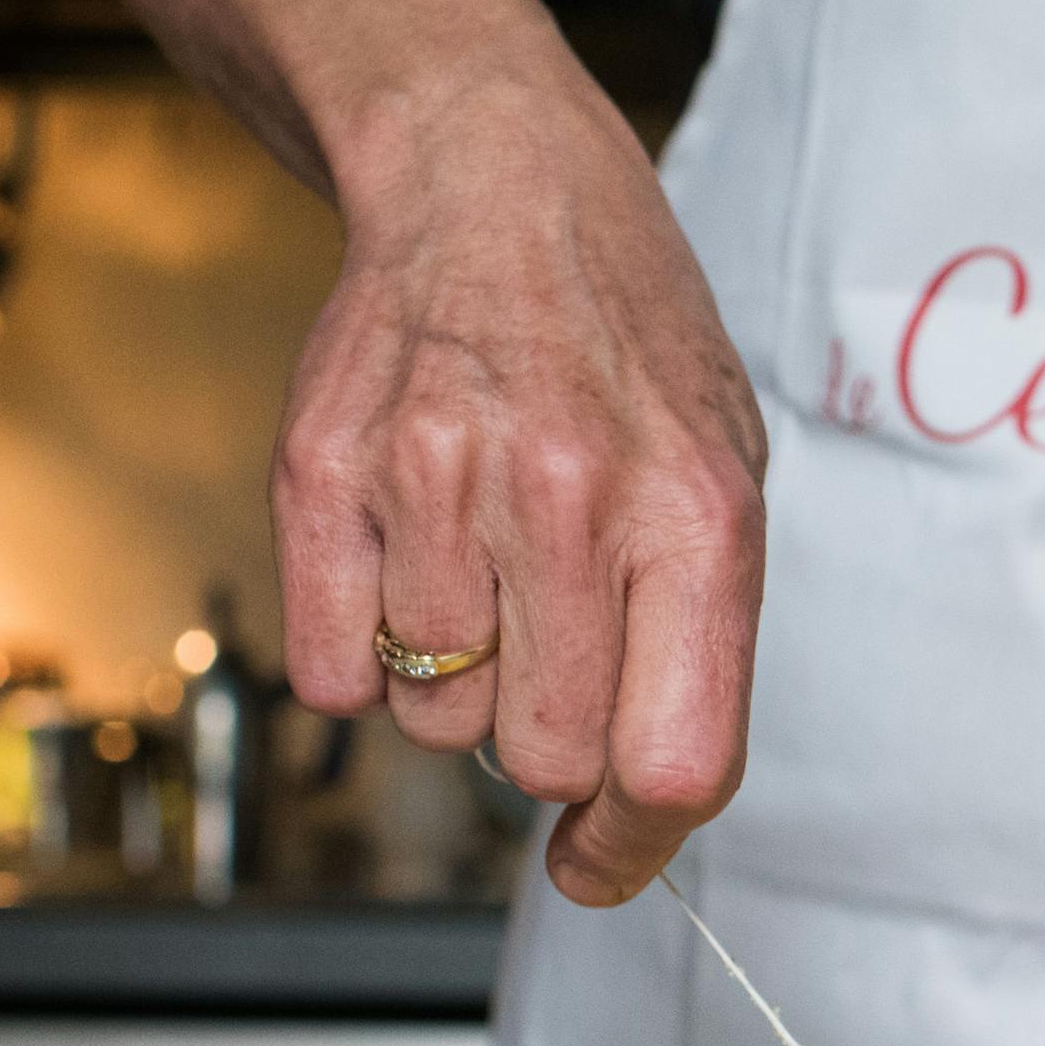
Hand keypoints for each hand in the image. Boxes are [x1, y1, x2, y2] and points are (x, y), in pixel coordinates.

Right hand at [271, 82, 767, 904]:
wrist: (494, 184)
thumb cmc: (623, 347)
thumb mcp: (722, 478)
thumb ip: (698, 647)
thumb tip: (638, 810)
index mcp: (695, 516)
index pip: (677, 759)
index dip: (638, 845)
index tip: (601, 861)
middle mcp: (568, 500)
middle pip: (547, 758)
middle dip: (550, 746)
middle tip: (550, 659)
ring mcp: (435, 482)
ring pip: (436, 721)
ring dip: (458, 686)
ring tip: (484, 573)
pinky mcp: (322, 474)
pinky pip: (334, 673)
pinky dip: (364, 656)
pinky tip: (407, 566)